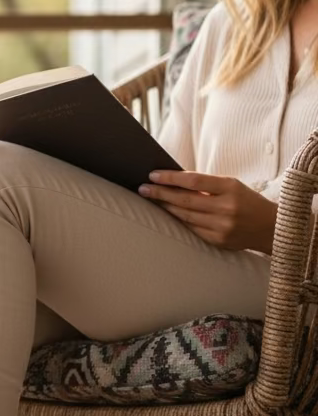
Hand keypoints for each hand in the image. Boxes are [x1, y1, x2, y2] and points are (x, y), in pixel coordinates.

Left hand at [138, 170, 277, 253]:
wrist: (272, 228)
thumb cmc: (247, 202)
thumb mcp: (232, 186)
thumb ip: (206, 185)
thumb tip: (174, 182)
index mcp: (231, 188)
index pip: (193, 180)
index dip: (170, 178)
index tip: (153, 175)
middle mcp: (226, 207)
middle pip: (184, 199)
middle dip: (160, 193)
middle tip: (143, 188)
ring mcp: (221, 226)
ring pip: (184, 215)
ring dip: (165, 207)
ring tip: (151, 199)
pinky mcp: (217, 240)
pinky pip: (191, 229)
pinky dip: (178, 220)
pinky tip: (167, 214)